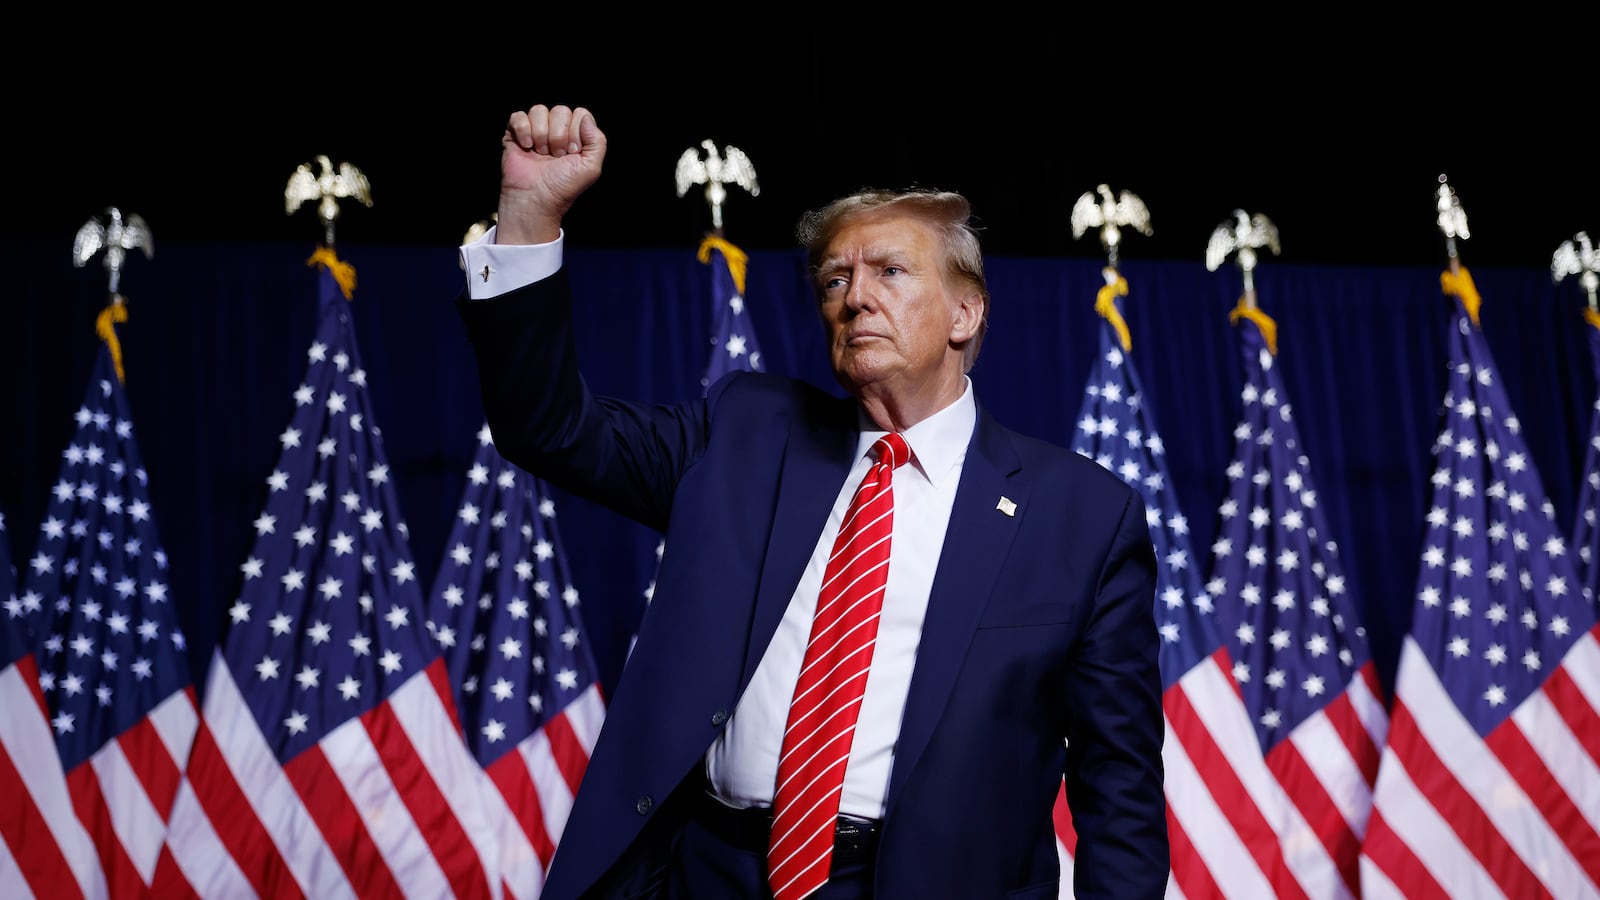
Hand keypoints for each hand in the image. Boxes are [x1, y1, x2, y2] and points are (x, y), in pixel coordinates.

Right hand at [496, 104, 606, 244]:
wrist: (535, 200)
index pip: (580, 114)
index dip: (576, 132)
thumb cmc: (562, 188)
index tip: (572, 153)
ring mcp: (535, 131)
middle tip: (556, 156)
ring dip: (541, 134)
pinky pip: (519, 116)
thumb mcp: (591, 168)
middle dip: (559, 135)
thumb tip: (586, 118)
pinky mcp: (515, 134)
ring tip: (541, 154)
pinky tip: (527, 147)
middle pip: (560, 110)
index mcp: (575, 136)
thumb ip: (598, 141)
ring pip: (539, 110)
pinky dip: (523, 130)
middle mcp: (556, 131)